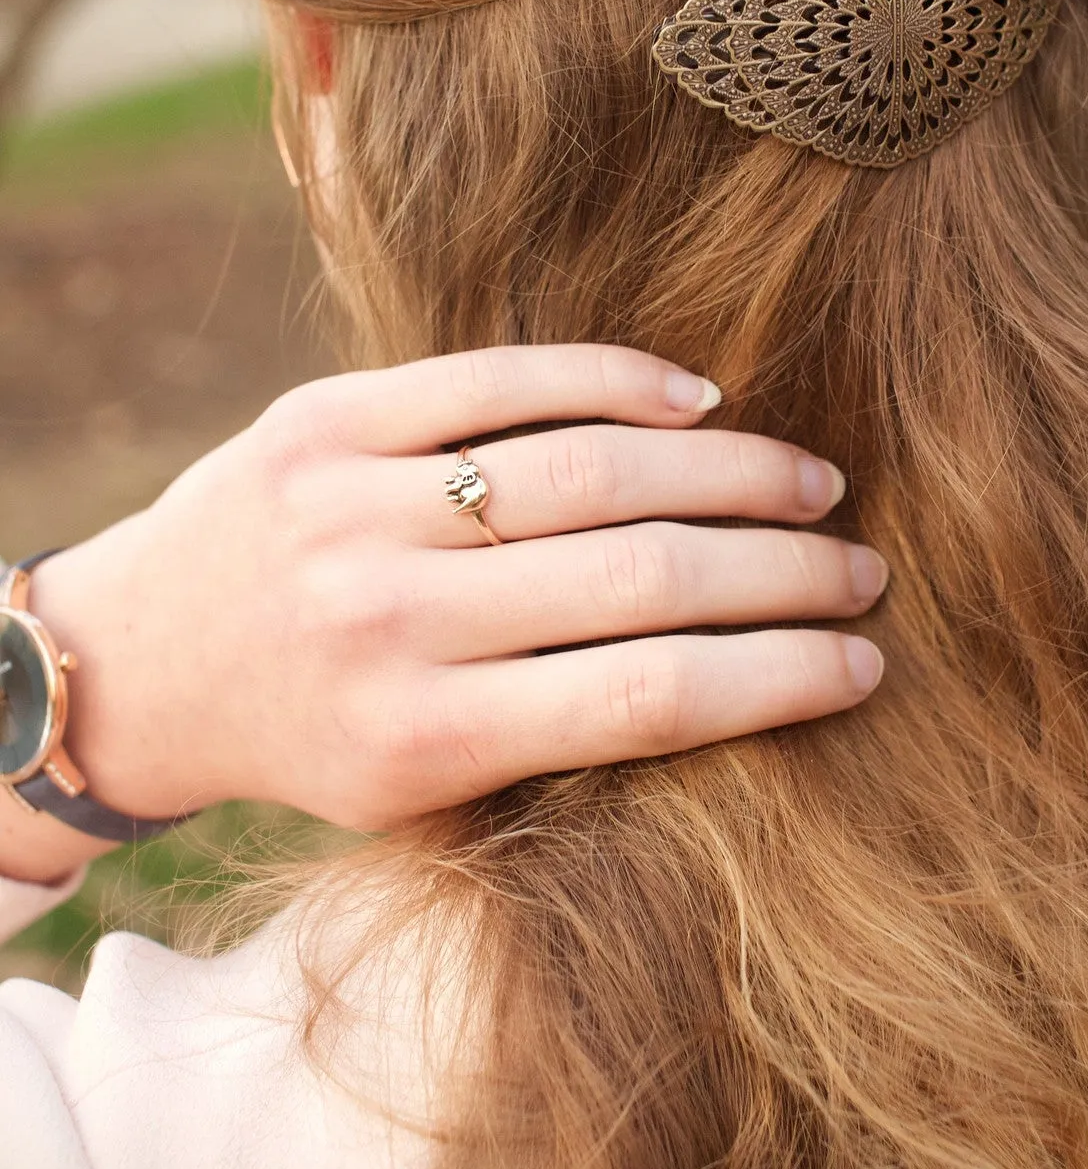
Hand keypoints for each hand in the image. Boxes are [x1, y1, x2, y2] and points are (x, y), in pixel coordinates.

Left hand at [0, 345, 885, 882]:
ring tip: (809, 482)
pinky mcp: (330, 414)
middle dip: (783, 571)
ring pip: (592, 466)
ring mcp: (356, 505)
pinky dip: (617, 382)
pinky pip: (503, 378)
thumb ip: (557, 737)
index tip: (863, 661)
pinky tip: (698, 400)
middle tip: (861, 566)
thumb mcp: (419, 791)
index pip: (652, 696)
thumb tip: (743, 668)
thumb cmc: (314, 741)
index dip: (781, 674)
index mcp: (423, 739)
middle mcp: (390, 620)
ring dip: (730, 470)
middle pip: (644, 575)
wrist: (143, 664)